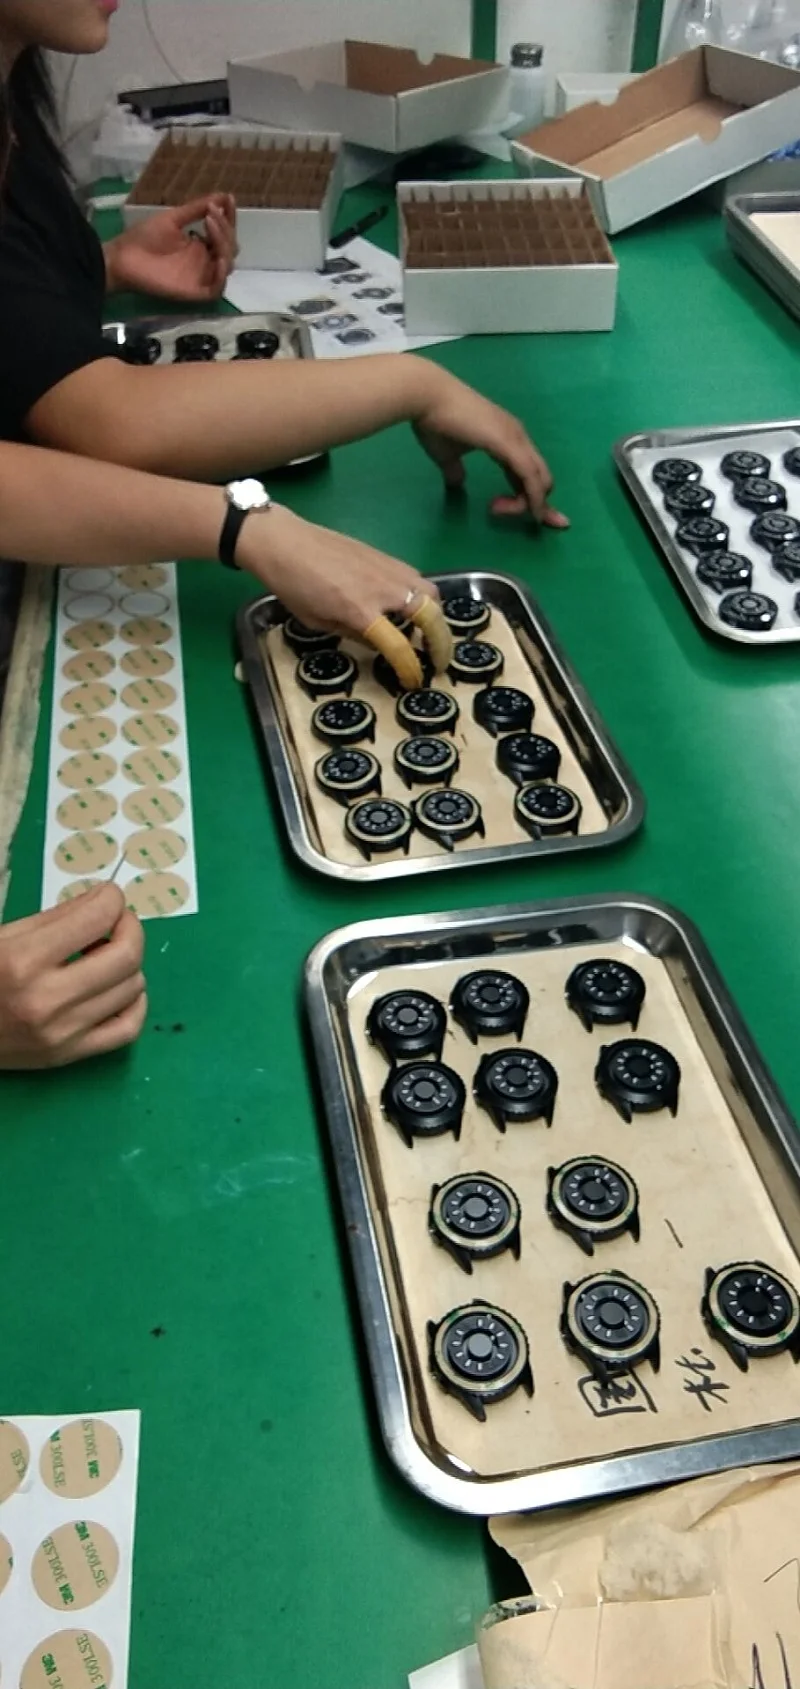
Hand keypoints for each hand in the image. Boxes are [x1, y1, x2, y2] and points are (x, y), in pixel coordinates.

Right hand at [0, 885, 146, 1069]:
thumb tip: (106, 902)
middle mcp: (46, 999)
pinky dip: (134, 1003)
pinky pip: (127, 1029)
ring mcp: (61, 1033)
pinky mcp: (68, 1055)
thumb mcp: (5, 935)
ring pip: (132, 988)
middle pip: (126, 955)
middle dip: (129, 928)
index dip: (111, 899)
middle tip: (116, 923)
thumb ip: (57, 917)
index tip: (107, 898)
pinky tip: (119, 988)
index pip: (98, 918)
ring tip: (105, 956)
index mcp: (23, 960)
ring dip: (128, 963)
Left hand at [104, 195, 237, 300]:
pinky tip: (218, 258)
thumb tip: (222, 195)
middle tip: (210, 214)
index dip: (229, 217)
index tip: (228, 199)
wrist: (123, 258)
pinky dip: (222, 275)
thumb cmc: (143, 238)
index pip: (224, 232)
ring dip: (224, 244)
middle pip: (230, 248)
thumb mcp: (173, 218)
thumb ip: (196, 209)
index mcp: (200, 244)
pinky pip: (217, 289)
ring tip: (210, 226)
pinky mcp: (195, 292)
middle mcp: (204, 261)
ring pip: (227, 265)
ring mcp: (201, 277)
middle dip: (225, 228)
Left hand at [238, 505, 450, 686]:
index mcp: (361, 611)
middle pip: (431, 614)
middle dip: (441, 642)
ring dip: (435, 615)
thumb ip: (354, 635)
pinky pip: (416, 578)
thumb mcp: (319, 622)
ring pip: (431, 592)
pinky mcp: (387, 557)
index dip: (410, 668)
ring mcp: (389, 569)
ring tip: (426, 630)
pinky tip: (407, 605)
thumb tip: (380, 645)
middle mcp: (384, 589)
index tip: (413, 680)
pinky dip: (422, 596)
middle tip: (439, 659)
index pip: (398, 646)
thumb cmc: (294, 586)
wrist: (286, 542)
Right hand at [412, 366, 568, 527]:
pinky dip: (533, 498)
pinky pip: (530, 477)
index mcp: (506, 437)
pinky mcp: (509, 444)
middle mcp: (517, 436)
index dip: (534, 495)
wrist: (427, 398)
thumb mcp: (446, 454)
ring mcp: (515, 438)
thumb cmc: (435, 422)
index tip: (537, 518)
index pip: (530, 470)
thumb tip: (457, 482)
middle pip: (543, 477)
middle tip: (529, 523)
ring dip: (529, 504)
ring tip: (498, 510)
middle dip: (540, 504)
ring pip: (540, 480)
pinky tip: (530, 512)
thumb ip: (454, 469)